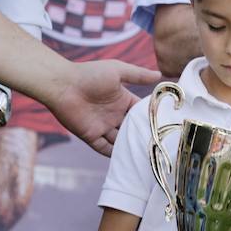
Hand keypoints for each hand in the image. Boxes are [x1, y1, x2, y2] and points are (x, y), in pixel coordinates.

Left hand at [47, 59, 161, 155]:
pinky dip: (115, 155)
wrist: (63, 85)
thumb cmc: (90, 74)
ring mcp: (103, 126)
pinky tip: (128, 160)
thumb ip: (138, 74)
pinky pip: (105, 149)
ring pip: (120, 141)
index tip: (167, 127)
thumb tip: (160, 76)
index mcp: (122, 100)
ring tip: (148, 157)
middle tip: (161, 146)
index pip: (140, 113)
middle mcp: (114, 115)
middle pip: (132, 129)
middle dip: (143, 136)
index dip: (151, 118)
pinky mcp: (91, 136)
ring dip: (131, 147)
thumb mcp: (118, 70)